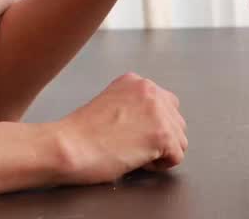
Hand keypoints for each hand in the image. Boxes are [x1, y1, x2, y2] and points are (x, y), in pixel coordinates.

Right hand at [50, 73, 187, 183]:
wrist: (68, 146)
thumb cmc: (80, 134)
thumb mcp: (109, 104)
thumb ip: (134, 106)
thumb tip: (150, 123)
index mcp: (135, 82)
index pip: (164, 103)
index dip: (151, 125)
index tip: (133, 135)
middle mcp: (150, 90)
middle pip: (176, 120)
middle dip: (161, 137)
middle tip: (134, 148)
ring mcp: (158, 111)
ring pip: (180, 139)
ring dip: (162, 152)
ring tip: (135, 155)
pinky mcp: (162, 134)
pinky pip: (177, 156)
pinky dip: (161, 165)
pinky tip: (139, 162)